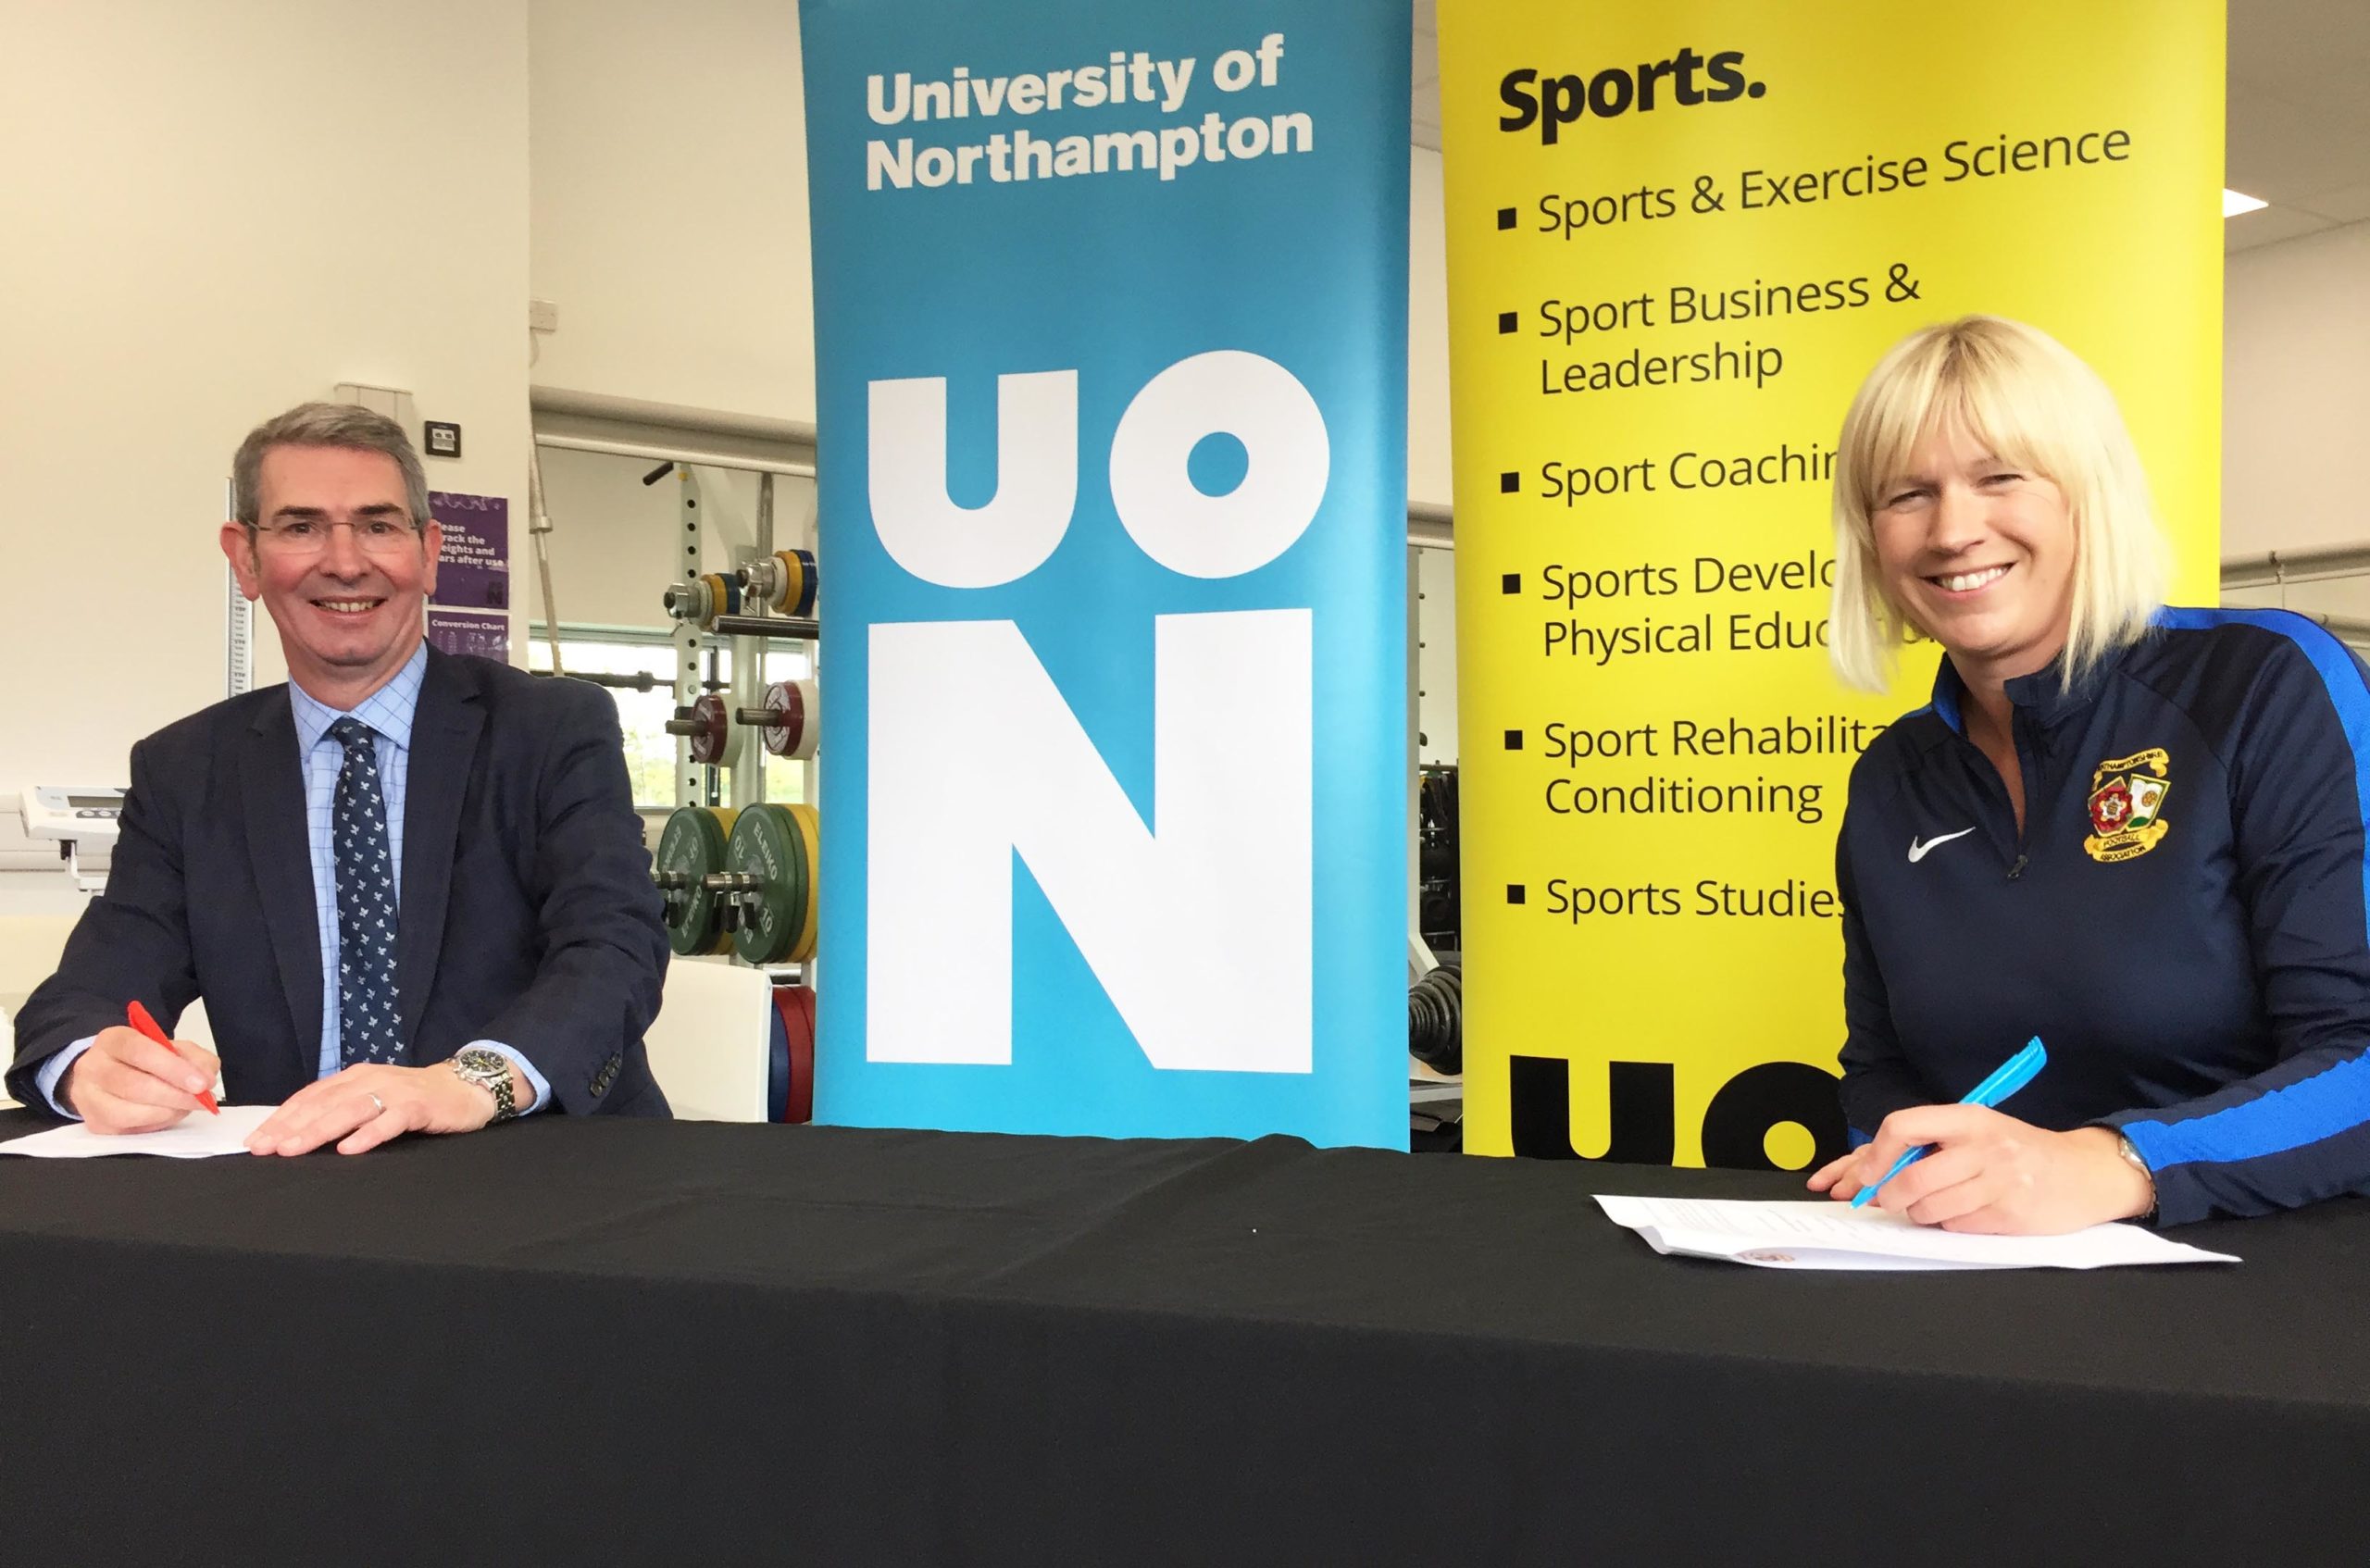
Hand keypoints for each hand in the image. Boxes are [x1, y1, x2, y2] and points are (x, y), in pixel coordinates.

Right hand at [61, 1025, 220, 1133]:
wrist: (109, 1076)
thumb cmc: (144, 1061)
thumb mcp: (172, 1048)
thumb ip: (194, 1058)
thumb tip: (206, 1079)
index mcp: (112, 1040)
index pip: (139, 1051)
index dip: (173, 1068)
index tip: (201, 1083)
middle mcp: (92, 1067)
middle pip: (133, 1085)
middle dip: (174, 1095)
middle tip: (201, 1099)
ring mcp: (87, 1098)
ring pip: (126, 1112)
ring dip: (165, 1113)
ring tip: (185, 1107)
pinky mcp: (94, 1124)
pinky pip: (127, 1130)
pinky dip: (155, 1125)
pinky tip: (168, 1114)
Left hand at [245, 1060, 516, 1156]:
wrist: (464, 1088)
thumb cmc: (413, 1100)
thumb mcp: (371, 1099)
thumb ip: (340, 1110)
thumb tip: (295, 1133)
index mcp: (353, 1078)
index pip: (309, 1097)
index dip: (280, 1118)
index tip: (255, 1140)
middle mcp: (370, 1080)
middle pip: (323, 1104)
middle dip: (289, 1127)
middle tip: (263, 1148)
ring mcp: (394, 1092)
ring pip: (349, 1111)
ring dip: (318, 1130)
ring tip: (293, 1149)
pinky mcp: (418, 1106)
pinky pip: (390, 1120)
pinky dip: (368, 1134)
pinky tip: (349, 1149)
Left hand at [1805, 1105, 2153, 1233]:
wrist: (2084, 1173)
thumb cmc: (2019, 1151)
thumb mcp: (1976, 1132)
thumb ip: (1926, 1145)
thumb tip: (1862, 1172)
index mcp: (1967, 1118)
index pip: (1901, 1126)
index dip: (1875, 1156)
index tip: (1866, 1176)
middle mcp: (1982, 1145)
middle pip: (1910, 1179)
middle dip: (1891, 1197)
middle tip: (1891, 1201)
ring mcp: (1998, 1181)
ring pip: (1929, 1209)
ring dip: (1921, 1214)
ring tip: (1936, 1205)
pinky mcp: (2009, 1214)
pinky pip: (1956, 1226)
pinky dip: (1951, 1224)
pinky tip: (1968, 1212)